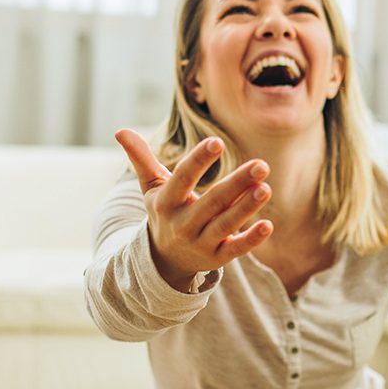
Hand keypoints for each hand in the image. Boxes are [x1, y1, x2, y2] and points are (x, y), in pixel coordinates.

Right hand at [115, 129, 272, 291]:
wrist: (164, 258)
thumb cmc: (164, 212)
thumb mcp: (152, 187)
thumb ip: (141, 159)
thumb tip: (119, 130)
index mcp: (167, 202)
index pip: (183, 178)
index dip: (199, 161)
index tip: (217, 142)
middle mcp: (183, 223)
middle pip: (212, 202)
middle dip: (237, 184)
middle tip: (261, 165)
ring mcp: (200, 242)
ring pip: (226, 224)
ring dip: (246, 208)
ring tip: (265, 188)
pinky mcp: (217, 257)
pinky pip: (235, 249)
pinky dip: (251, 239)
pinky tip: (268, 225)